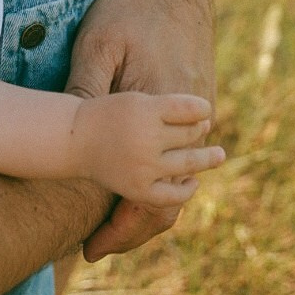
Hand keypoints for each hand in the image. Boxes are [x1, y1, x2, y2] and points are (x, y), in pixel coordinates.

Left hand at [65, 0, 215, 258]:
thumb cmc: (128, 9)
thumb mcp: (97, 46)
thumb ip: (86, 93)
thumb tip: (64, 136)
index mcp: (159, 112)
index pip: (145, 195)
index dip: (117, 229)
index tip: (87, 249)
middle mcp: (185, 121)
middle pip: (166, 200)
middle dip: (131, 232)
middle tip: (94, 249)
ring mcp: (197, 112)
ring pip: (177, 181)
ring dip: (147, 209)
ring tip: (111, 227)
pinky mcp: (197, 101)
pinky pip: (181, 155)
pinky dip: (160, 179)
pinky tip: (132, 184)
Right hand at [73, 92, 223, 206]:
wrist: (76, 139)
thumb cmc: (110, 113)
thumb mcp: (138, 99)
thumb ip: (171, 107)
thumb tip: (206, 120)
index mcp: (146, 110)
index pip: (189, 109)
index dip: (201, 109)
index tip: (205, 109)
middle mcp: (147, 138)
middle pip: (189, 135)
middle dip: (199, 130)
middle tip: (205, 127)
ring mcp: (144, 167)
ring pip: (187, 163)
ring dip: (206, 158)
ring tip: (219, 155)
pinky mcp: (138, 189)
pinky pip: (171, 195)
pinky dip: (186, 190)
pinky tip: (194, 181)